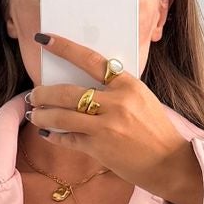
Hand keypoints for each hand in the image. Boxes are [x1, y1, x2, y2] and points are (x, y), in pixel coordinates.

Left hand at [25, 33, 203, 203]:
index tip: (45, 40)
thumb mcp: (141, 99)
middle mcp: (116, 104)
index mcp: (128, 85)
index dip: (65, 48)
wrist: (169, 163)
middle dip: (44, 92)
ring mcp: (106, 127)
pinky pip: (68, 139)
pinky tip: (46, 133)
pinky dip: (54, 136)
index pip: (90, 60)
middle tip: (35, 94)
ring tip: (34, 113)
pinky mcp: (99, 148)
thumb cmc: (155, 130)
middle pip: (68, 91)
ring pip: (62, 116)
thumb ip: (115, 90)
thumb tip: (83, 84)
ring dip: (42, 114)